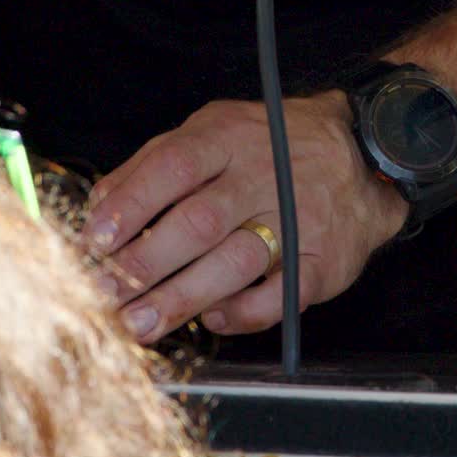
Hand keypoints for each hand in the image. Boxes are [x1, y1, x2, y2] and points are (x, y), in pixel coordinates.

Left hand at [85, 91, 407, 342]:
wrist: (361, 155)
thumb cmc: (268, 148)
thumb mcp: (212, 133)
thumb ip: (152, 165)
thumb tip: (97, 207)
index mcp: (228, 137)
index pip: (172, 166)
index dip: (131, 205)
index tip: (95, 241)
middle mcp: (263, 175)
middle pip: (198, 222)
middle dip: (144, 264)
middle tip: (103, 295)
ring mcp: (297, 218)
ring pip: (234, 263)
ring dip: (180, 298)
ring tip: (138, 323)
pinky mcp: (323, 259)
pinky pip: (279, 295)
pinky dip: (241, 312)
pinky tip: (211, 319)